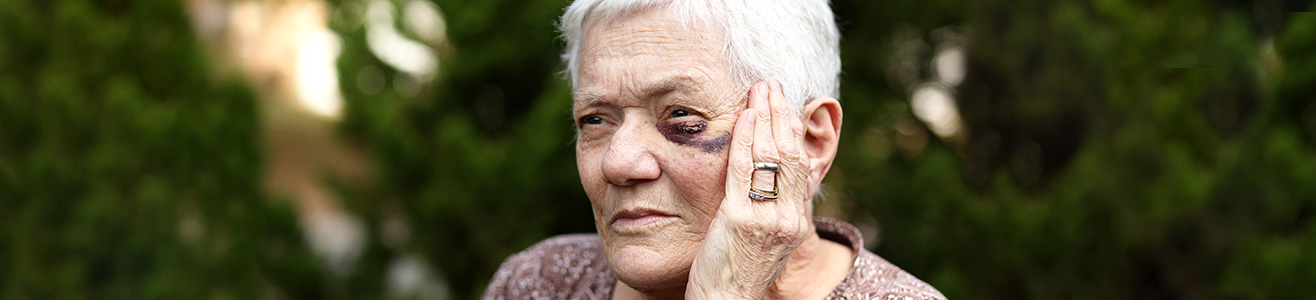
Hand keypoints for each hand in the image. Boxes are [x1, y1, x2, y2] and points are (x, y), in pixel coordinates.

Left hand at [686, 81, 812, 298]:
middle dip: (780, 114)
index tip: (781, 104)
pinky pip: (745, 171)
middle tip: (771, 85)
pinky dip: (745, 140)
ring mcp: (767, 220)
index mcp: (794, 222)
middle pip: (790, 154)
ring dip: (764, 117)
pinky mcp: (741, 221)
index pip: (799, 165)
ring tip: (758, 90)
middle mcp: (788, 219)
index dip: (790, 130)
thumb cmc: (734, 273)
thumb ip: (766, 208)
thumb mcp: (760, 238)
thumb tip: (763, 177)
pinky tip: (744, 117)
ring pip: (771, 157)